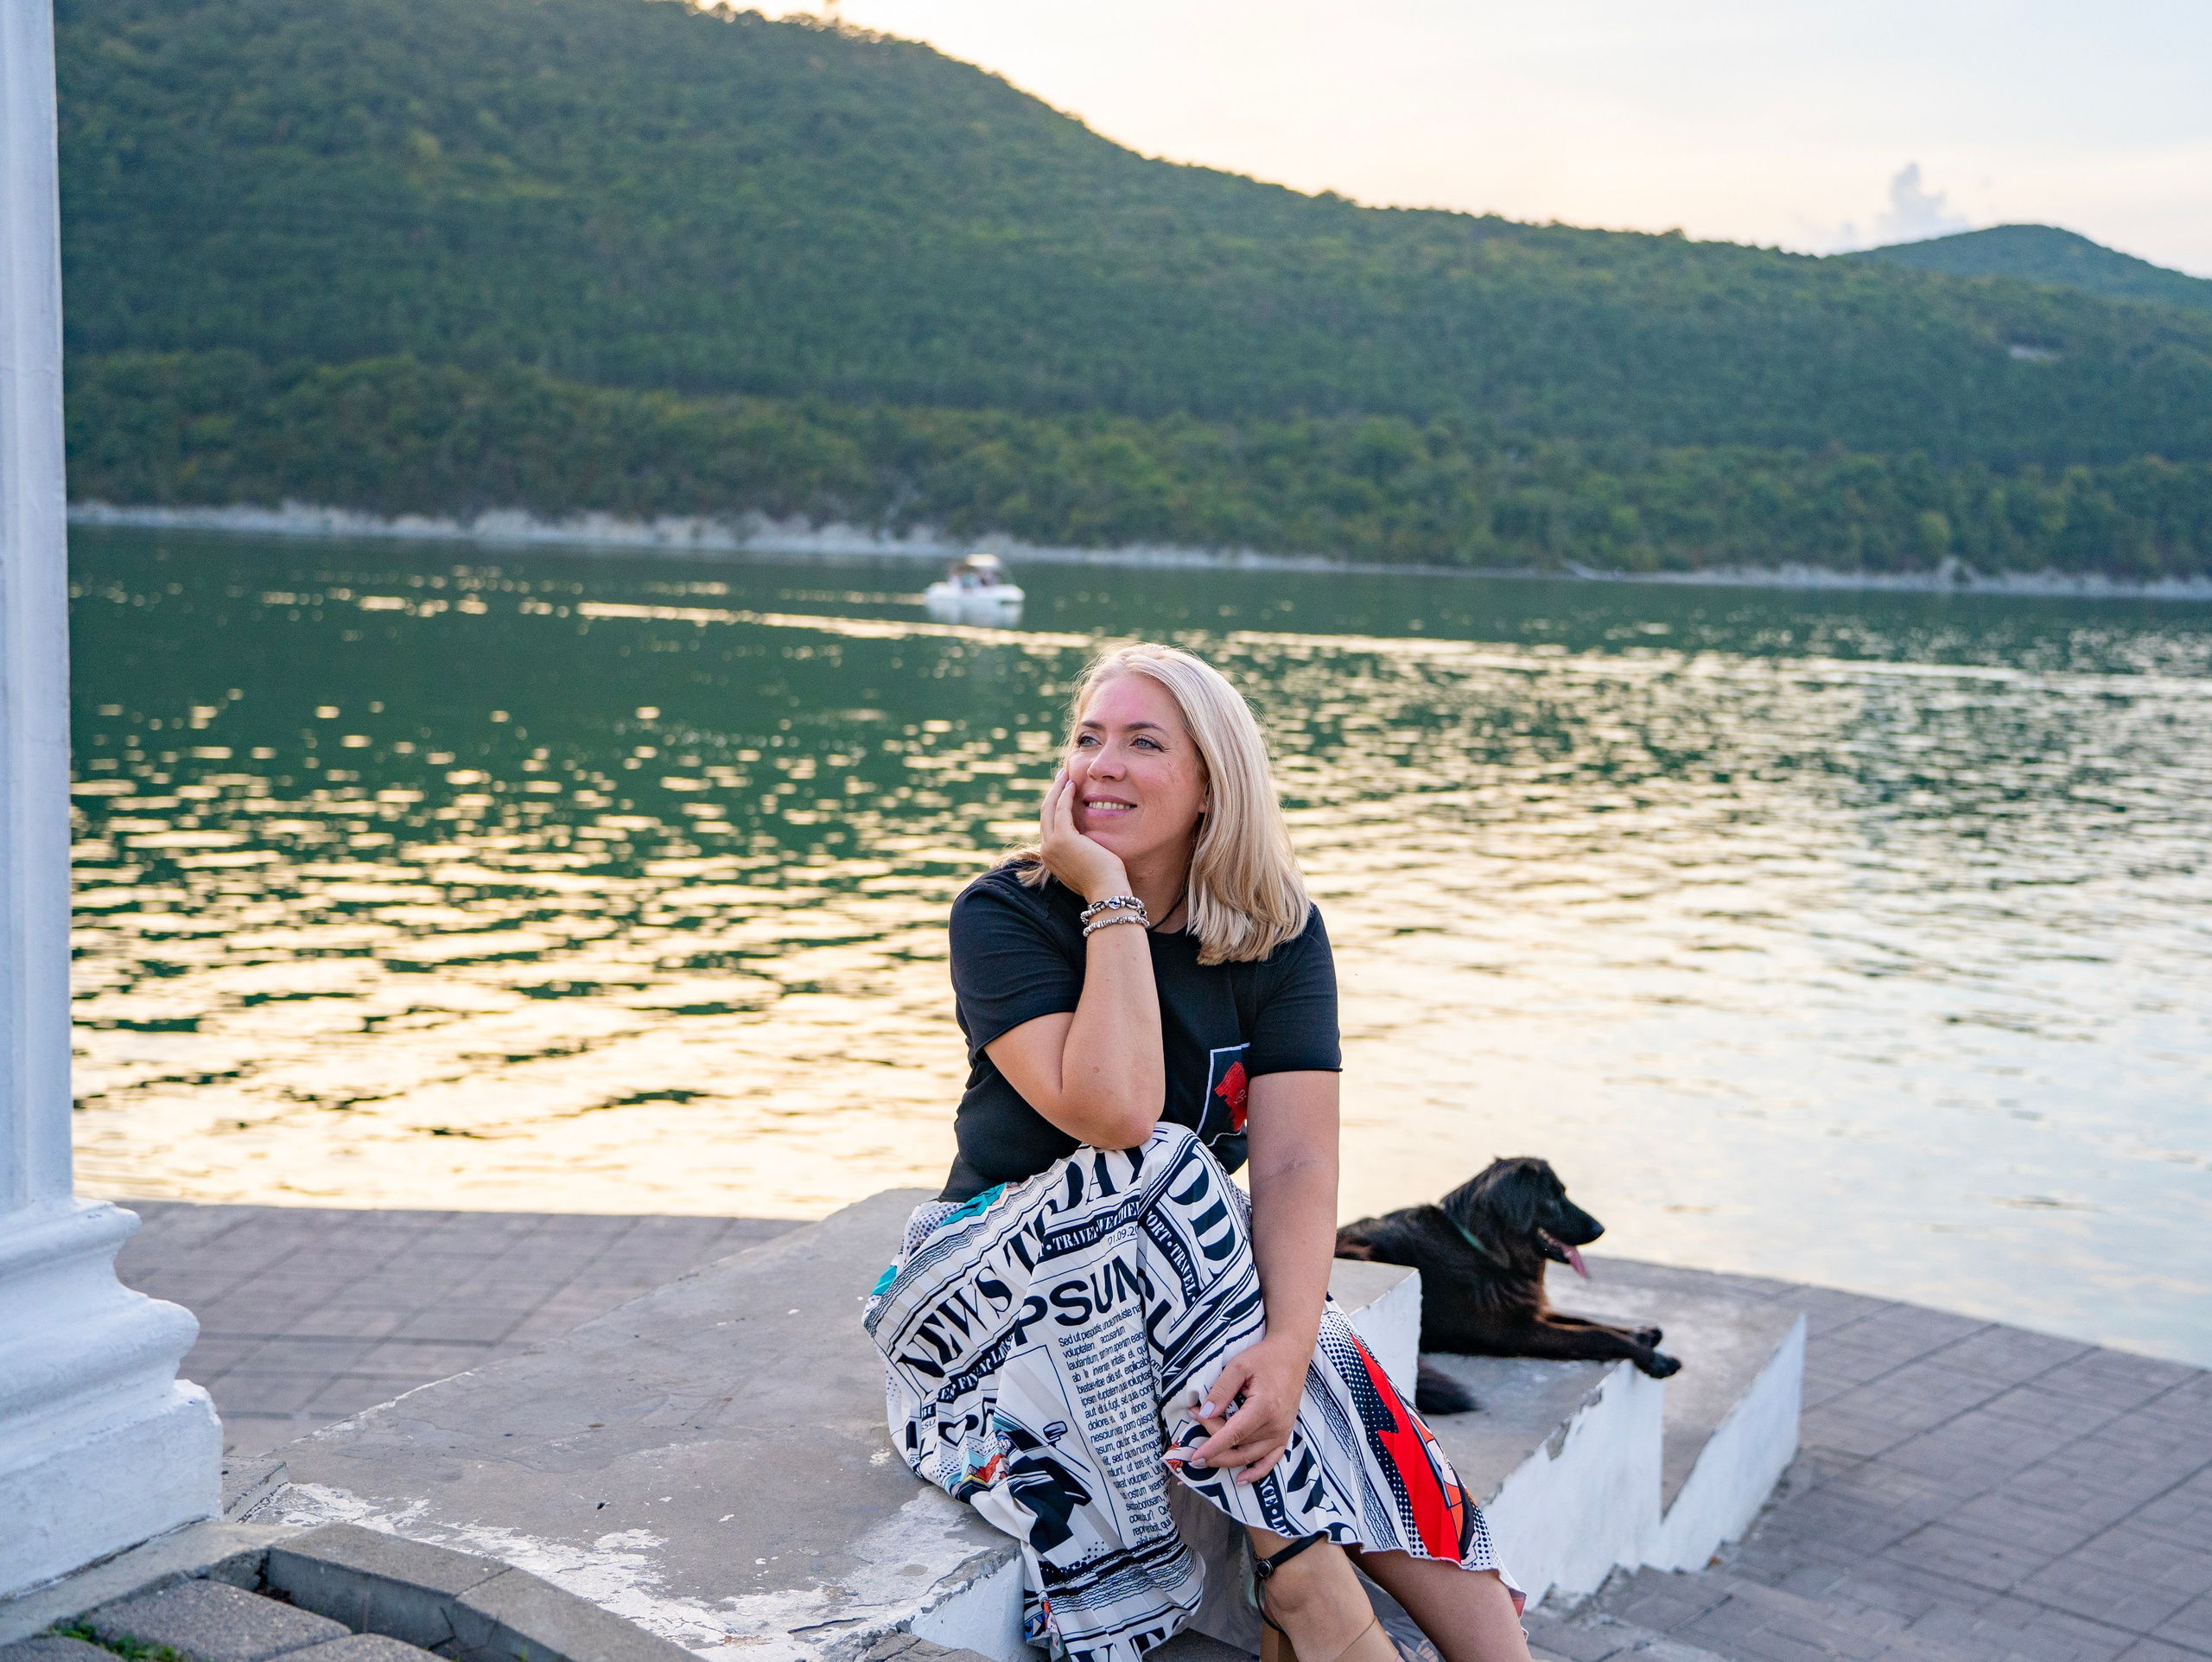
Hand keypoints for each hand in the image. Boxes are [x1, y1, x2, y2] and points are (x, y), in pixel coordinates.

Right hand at [1038, 768, 1129, 902]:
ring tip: (1066, 775)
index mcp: (1051, 857)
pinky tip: (1073, 785)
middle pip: (1045, 814)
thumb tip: (1088, 838)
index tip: (1063, 791)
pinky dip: (1065, 795)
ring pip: (1049, 808)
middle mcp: (1046, 851)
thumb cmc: (1104, 879)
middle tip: (1062, 777)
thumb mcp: (1087, 862)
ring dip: (1057, 789)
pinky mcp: (1063, 839)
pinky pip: (1061, 809)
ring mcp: (1052, 845)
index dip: (1054, 805)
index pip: (1049, 825)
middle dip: (1053, 793)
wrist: (1107, 892)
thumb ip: (1081, 849)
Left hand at [1189, 1336, 1308, 1483]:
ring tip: (1206, 1450)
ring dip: (1226, 1456)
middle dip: (1213, 1443)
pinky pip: (1270, 1461)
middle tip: (1194, 1430)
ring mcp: (1281, 1433)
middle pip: (1238, 1444)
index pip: (1233, 1434)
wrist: (1292, 1355)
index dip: (1213, 1447)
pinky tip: (1241, 1479)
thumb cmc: (1265, 1358)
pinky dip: (1256, 1472)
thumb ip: (1221, 1390)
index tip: (1195, 1456)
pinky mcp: (1284, 1435)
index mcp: (1264, 1407)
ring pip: (1249, 1455)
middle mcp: (1275, 1425)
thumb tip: (1205, 1413)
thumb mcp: (1238, 1366)